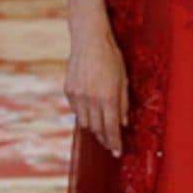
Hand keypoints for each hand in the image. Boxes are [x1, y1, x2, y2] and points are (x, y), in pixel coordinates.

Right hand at [65, 27, 128, 155]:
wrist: (89, 40)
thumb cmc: (111, 57)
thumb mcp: (123, 79)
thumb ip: (123, 102)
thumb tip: (123, 123)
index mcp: (108, 98)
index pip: (111, 128)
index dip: (114, 142)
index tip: (117, 152)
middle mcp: (91, 100)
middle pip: (97, 129)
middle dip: (104, 138)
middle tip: (109, 143)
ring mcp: (78, 96)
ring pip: (84, 123)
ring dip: (93, 127)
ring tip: (100, 128)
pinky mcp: (68, 91)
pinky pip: (76, 110)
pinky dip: (83, 113)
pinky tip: (90, 110)